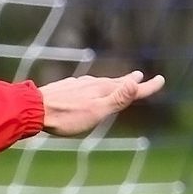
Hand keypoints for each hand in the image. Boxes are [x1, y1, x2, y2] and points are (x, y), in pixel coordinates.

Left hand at [39, 70, 165, 136]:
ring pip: (98, 83)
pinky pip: (83, 85)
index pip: (129, 88)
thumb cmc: (66, 116)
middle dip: (128, 81)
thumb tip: (135, 81)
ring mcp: (76, 85)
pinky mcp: (63, 88)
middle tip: (139, 77)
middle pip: (114, 82)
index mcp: (102, 90)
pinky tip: (85, 88)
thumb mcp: (96, 111)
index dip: (146, 86)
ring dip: (110, 82)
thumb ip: (117, 98)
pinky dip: (91, 86)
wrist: (32, 109)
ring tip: (115, 82)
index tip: (160, 79)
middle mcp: (91, 84)